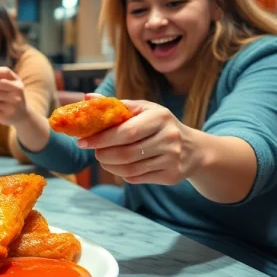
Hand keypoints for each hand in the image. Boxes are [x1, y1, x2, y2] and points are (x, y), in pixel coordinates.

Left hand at [77, 99, 198, 185]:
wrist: (194, 149)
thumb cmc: (159, 125)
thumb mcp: (143, 110)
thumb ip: (116, 106)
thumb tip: (88, 98)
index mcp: (160, 116)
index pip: (125, 131)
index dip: (100, 138)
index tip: (82, 141)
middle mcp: (169, 137)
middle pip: (125, 153)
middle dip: (103, 154)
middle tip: (95, 152)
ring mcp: (172, 158)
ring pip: (129, 169)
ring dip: (109, 166)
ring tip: (104, 159)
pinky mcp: (171, 176)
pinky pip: (137, 179)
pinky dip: (123, 174)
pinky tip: (121, 166)